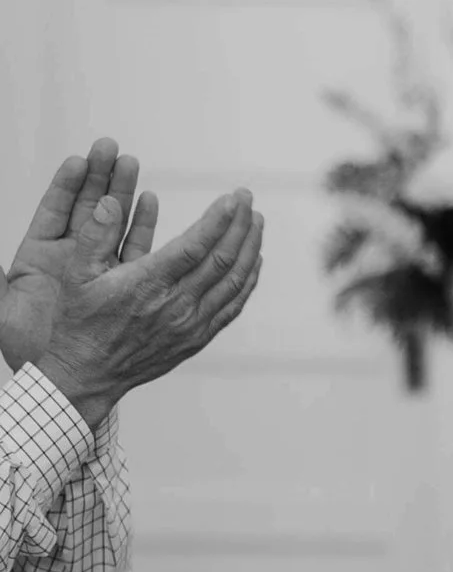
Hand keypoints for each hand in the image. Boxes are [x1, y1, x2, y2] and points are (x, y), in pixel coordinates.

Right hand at [3, 141, 262, 424]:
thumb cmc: (80, 320)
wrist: (86, 374)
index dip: (219, 219)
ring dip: (249, 249)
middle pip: (222, 261)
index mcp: (147, 285)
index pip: (195, 246)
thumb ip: (94, 235)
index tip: (234, 197)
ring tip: (257, 222)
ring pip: (233, 283)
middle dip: (240, 225)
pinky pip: (232, 307)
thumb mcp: (75, 275)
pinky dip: (247, 281)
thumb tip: (110, 200)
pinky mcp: (197, 339)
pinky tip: (253, 261)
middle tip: (248, 198)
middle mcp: (175, 306)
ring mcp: (190, 326)